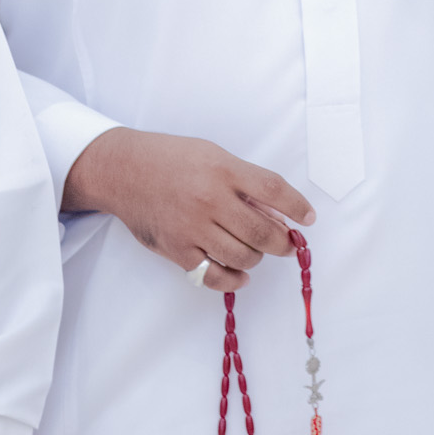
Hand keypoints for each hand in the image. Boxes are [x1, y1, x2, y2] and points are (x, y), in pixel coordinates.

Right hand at [62, 128, 314, 292]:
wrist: (124, 170)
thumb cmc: (172, 159)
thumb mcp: (212, 155)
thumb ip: (243, 181)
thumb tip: (277, 212)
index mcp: (223, 170)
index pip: (273, 190)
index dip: (297, 207)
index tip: (308, 219)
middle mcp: (210, 199)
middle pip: (263, 232)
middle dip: (282, 243)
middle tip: (286, 244)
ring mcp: (192, 227)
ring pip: (243, 257)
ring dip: (257, 258)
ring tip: (255, 251)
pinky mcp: (177, 250)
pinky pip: (214, 276)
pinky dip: (233, 279)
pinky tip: (239, 274)